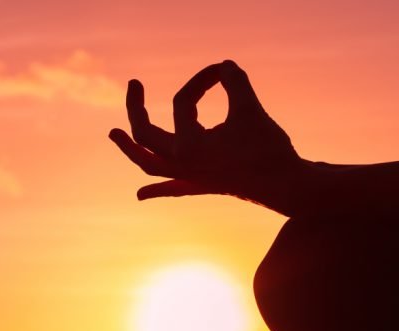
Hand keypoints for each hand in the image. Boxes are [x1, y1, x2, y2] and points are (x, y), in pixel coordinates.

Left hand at [109, 60, 305, 215]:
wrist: (287, 187)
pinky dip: (155, 191)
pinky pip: (171, 189)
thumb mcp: (249, 108)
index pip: (182, 103)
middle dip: (135, 108)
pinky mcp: (201, 186)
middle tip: (133, 84)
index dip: (200, 81)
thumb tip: (223, 66)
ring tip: (111, 134)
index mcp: (187, 146)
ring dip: (129, 149)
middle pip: (145, 134)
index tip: (221, 70)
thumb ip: (234, 82)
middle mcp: (181, 164)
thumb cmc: (268, 148)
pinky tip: (139, 196)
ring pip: (148, 165)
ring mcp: (189, 178)